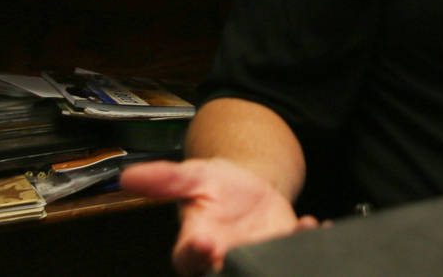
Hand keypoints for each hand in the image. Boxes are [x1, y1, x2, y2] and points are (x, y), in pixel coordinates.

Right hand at [120, 158, 319, 275]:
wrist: (250, 185)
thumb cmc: (216, 186)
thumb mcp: (193, 176)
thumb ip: (165, 179)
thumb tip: (128, 175)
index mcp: (194, 244)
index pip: (189, 258)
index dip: (196, 254)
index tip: (205, 243)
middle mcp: (223, 258)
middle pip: (223, 271)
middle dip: (233, 266)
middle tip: (243, 254)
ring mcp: (254, 256)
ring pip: (261, 265)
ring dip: (276, 257)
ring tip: (291, 234)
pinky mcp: (281, 250)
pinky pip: (293, 251)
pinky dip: (305, 239)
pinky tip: (313, 226)